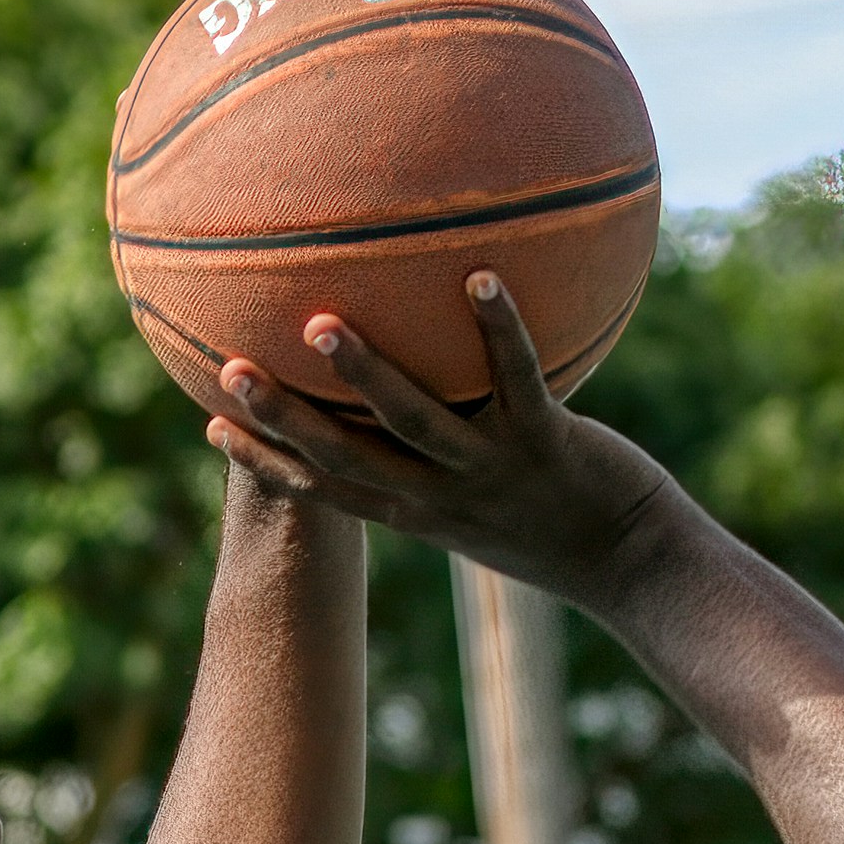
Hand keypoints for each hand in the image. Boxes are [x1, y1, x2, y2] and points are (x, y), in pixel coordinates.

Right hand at [205, 276, 684, 600]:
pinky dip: (497, 331)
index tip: (210, 421)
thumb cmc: (556, 524)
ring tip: (322, 325)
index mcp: (418, 513)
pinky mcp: (549, 444)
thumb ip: (440, 456)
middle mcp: (444, 497)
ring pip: (416, 422)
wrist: (633, 565)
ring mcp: (493, 472)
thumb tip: (403, 395)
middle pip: (346, 457)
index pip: (324, 488)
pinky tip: (480, 278)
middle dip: (283, 415)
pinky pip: (518, 379)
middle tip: (227, 368)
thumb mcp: (483, 504)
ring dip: (365, 373)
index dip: (266, 458)